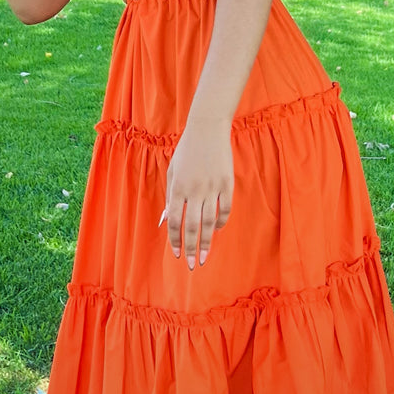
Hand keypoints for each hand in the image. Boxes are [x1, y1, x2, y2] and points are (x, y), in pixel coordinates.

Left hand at [162, 116, 233, 269]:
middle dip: (191, 248)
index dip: (175, 240)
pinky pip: (225, 208)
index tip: (176, 254)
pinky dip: (220, 222)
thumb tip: (166, 222)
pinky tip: (215, 231)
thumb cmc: (186, 151)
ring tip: (204, 257)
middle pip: (192, 226)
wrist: (207, 128)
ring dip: (206, 242)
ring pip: (208, 221)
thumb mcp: (172, 171)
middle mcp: (195, 189)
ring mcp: (212, 187)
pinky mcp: (227, 182)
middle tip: (191, 265)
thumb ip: (170, 197)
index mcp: (178, 187)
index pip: (175, 221)